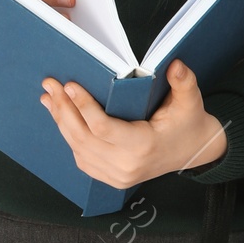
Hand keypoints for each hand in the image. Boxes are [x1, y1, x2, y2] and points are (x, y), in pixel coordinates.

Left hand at [39, 59, 227, 187]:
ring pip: (78, 147)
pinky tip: (61, 117)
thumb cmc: (188, 124)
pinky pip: (82, 157)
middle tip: (51, 85)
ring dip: (61, 121)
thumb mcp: (190, 101)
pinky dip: (69, 136)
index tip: (70, 85)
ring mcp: (118, 175)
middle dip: (64, 109)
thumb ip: (184, 81)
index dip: (83, 106)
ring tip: (50, 97)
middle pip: (83, 137)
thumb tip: (175, 64)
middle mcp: (128, 165)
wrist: (193, 152)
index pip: (103, 128)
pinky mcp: (111, 178)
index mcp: (144, 146)